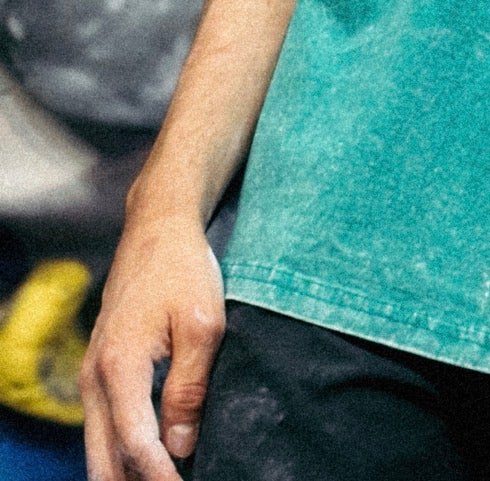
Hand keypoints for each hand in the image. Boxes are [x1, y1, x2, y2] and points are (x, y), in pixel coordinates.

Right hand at [80, 212, 225, 480]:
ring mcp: (92, 376)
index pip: (136, 445)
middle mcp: (96, 378)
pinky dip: (122, 451)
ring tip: (167, 479)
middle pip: (104, 460)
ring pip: (99, 448)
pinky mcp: (99, 371)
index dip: (161, 478)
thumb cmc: (183, 270)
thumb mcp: (202, 323)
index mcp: (120, 367)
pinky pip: (103, 427)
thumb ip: (189, 387)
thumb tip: (181, 446)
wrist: (157, 229)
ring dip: (127, 472)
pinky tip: (153, 458)